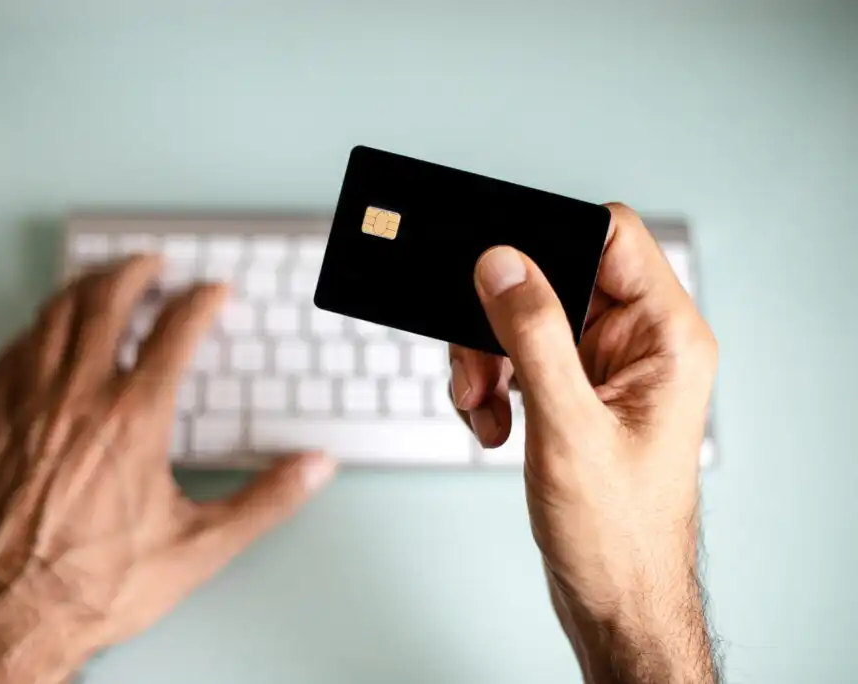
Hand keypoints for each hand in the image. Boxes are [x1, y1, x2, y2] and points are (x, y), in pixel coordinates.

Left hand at [0, 255, 335, 683]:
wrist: (13, 616)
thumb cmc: (100, 584)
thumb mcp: (199, 549)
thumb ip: (265, 501)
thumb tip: (314, 468)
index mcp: (134, 421)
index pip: (174, 334)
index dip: (199, 302)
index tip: (213, 291)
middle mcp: (79, 400)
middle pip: (104, 305)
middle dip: (133, 271)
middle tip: (153, 261)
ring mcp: (30, 408)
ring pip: (54, 319)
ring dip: (82, 288)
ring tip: (102, 279)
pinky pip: (12, 353)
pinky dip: (34, 328)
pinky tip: (43, 331)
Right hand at [450, 204, 718, 682]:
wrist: (613, 599)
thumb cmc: (616, 531)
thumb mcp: (567, 427)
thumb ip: (534, 337)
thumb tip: (502, 264)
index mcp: (665, 336)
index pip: (610, 235)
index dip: (547, 238)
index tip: (495, 269)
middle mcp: (638, 343)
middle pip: (553, 276)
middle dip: (499, 318)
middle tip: (477, 365)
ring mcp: (604, 368)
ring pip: (525, 318)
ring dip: (486, 358)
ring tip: (480, 407)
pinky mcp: (574, 391)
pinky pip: (517, 357)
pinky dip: (490, 385)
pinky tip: (490, 425)